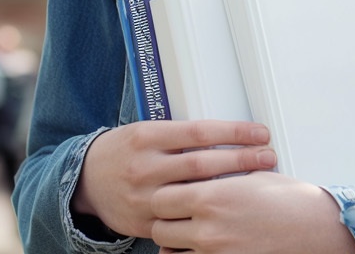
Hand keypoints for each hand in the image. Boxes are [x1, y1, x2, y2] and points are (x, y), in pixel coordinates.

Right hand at [73, 121, 276, 238]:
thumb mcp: (147, 132)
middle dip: (241, 160)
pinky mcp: (144, 222)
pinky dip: (207, 215)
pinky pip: (181, 220)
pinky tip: (229, 211)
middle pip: (202, 163)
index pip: (198, 132)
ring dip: (231, 188)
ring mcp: (144, 197)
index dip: (233, 132)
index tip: (260, 132)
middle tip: (268, 156)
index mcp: (146, 137)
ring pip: (195, 193)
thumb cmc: (125, 150)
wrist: (86, 180)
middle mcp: (144, 166)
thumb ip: (180, 135)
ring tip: (259, 181)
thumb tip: (227, 132)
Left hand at [149, 171, 354, 253]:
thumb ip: (216, 177)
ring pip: (169, 253)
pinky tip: (198, 250)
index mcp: (211, 196)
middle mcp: (208, 227)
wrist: (314, 227)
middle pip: (159, 228)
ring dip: (174, 244)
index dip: (165, 197)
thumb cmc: (288, 200)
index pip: (161, 199)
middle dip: (165, 222)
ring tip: (187, 235)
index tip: (172, 196)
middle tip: (176, 217)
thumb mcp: (249, 176)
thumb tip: (196, 173)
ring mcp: (215, 252)